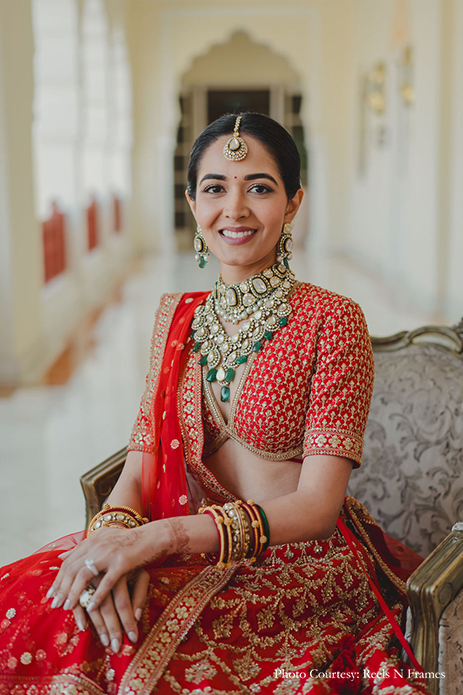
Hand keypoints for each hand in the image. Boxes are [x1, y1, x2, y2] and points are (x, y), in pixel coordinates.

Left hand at [47, 522, 168, 613]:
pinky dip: (97, 596)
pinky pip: (106, 582)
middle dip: (62, 588)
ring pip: (85, 575)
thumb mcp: (104, 539)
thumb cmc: (130, 541)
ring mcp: (110, 552)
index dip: (58, 578)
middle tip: (54, 604)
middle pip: (72, 568)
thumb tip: (62, 556)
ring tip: (68, 608)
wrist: (153, 536)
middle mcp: (98, 544)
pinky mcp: (123, 562)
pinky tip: (91, 607)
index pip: (68, 560)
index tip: (51, 594)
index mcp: (93, 540)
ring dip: (75, 593)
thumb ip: (83, 547)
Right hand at [72, 568, 148, 650]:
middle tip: (116, 648)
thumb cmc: (131, 565)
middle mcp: (103, 576)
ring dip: (98, 626)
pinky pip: (78, 600)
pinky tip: (84, 627)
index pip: (123, 602)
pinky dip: (79, 614)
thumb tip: (136, 617)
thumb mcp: (141, 576)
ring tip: (105, 642)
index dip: (128, 621)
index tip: (133, 639)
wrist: (116, 546)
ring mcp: (90, 578)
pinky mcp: (79, 580)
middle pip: (107, 607)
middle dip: (112, 629)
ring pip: (92, 605)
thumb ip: (140, 594)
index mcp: (120, 573)